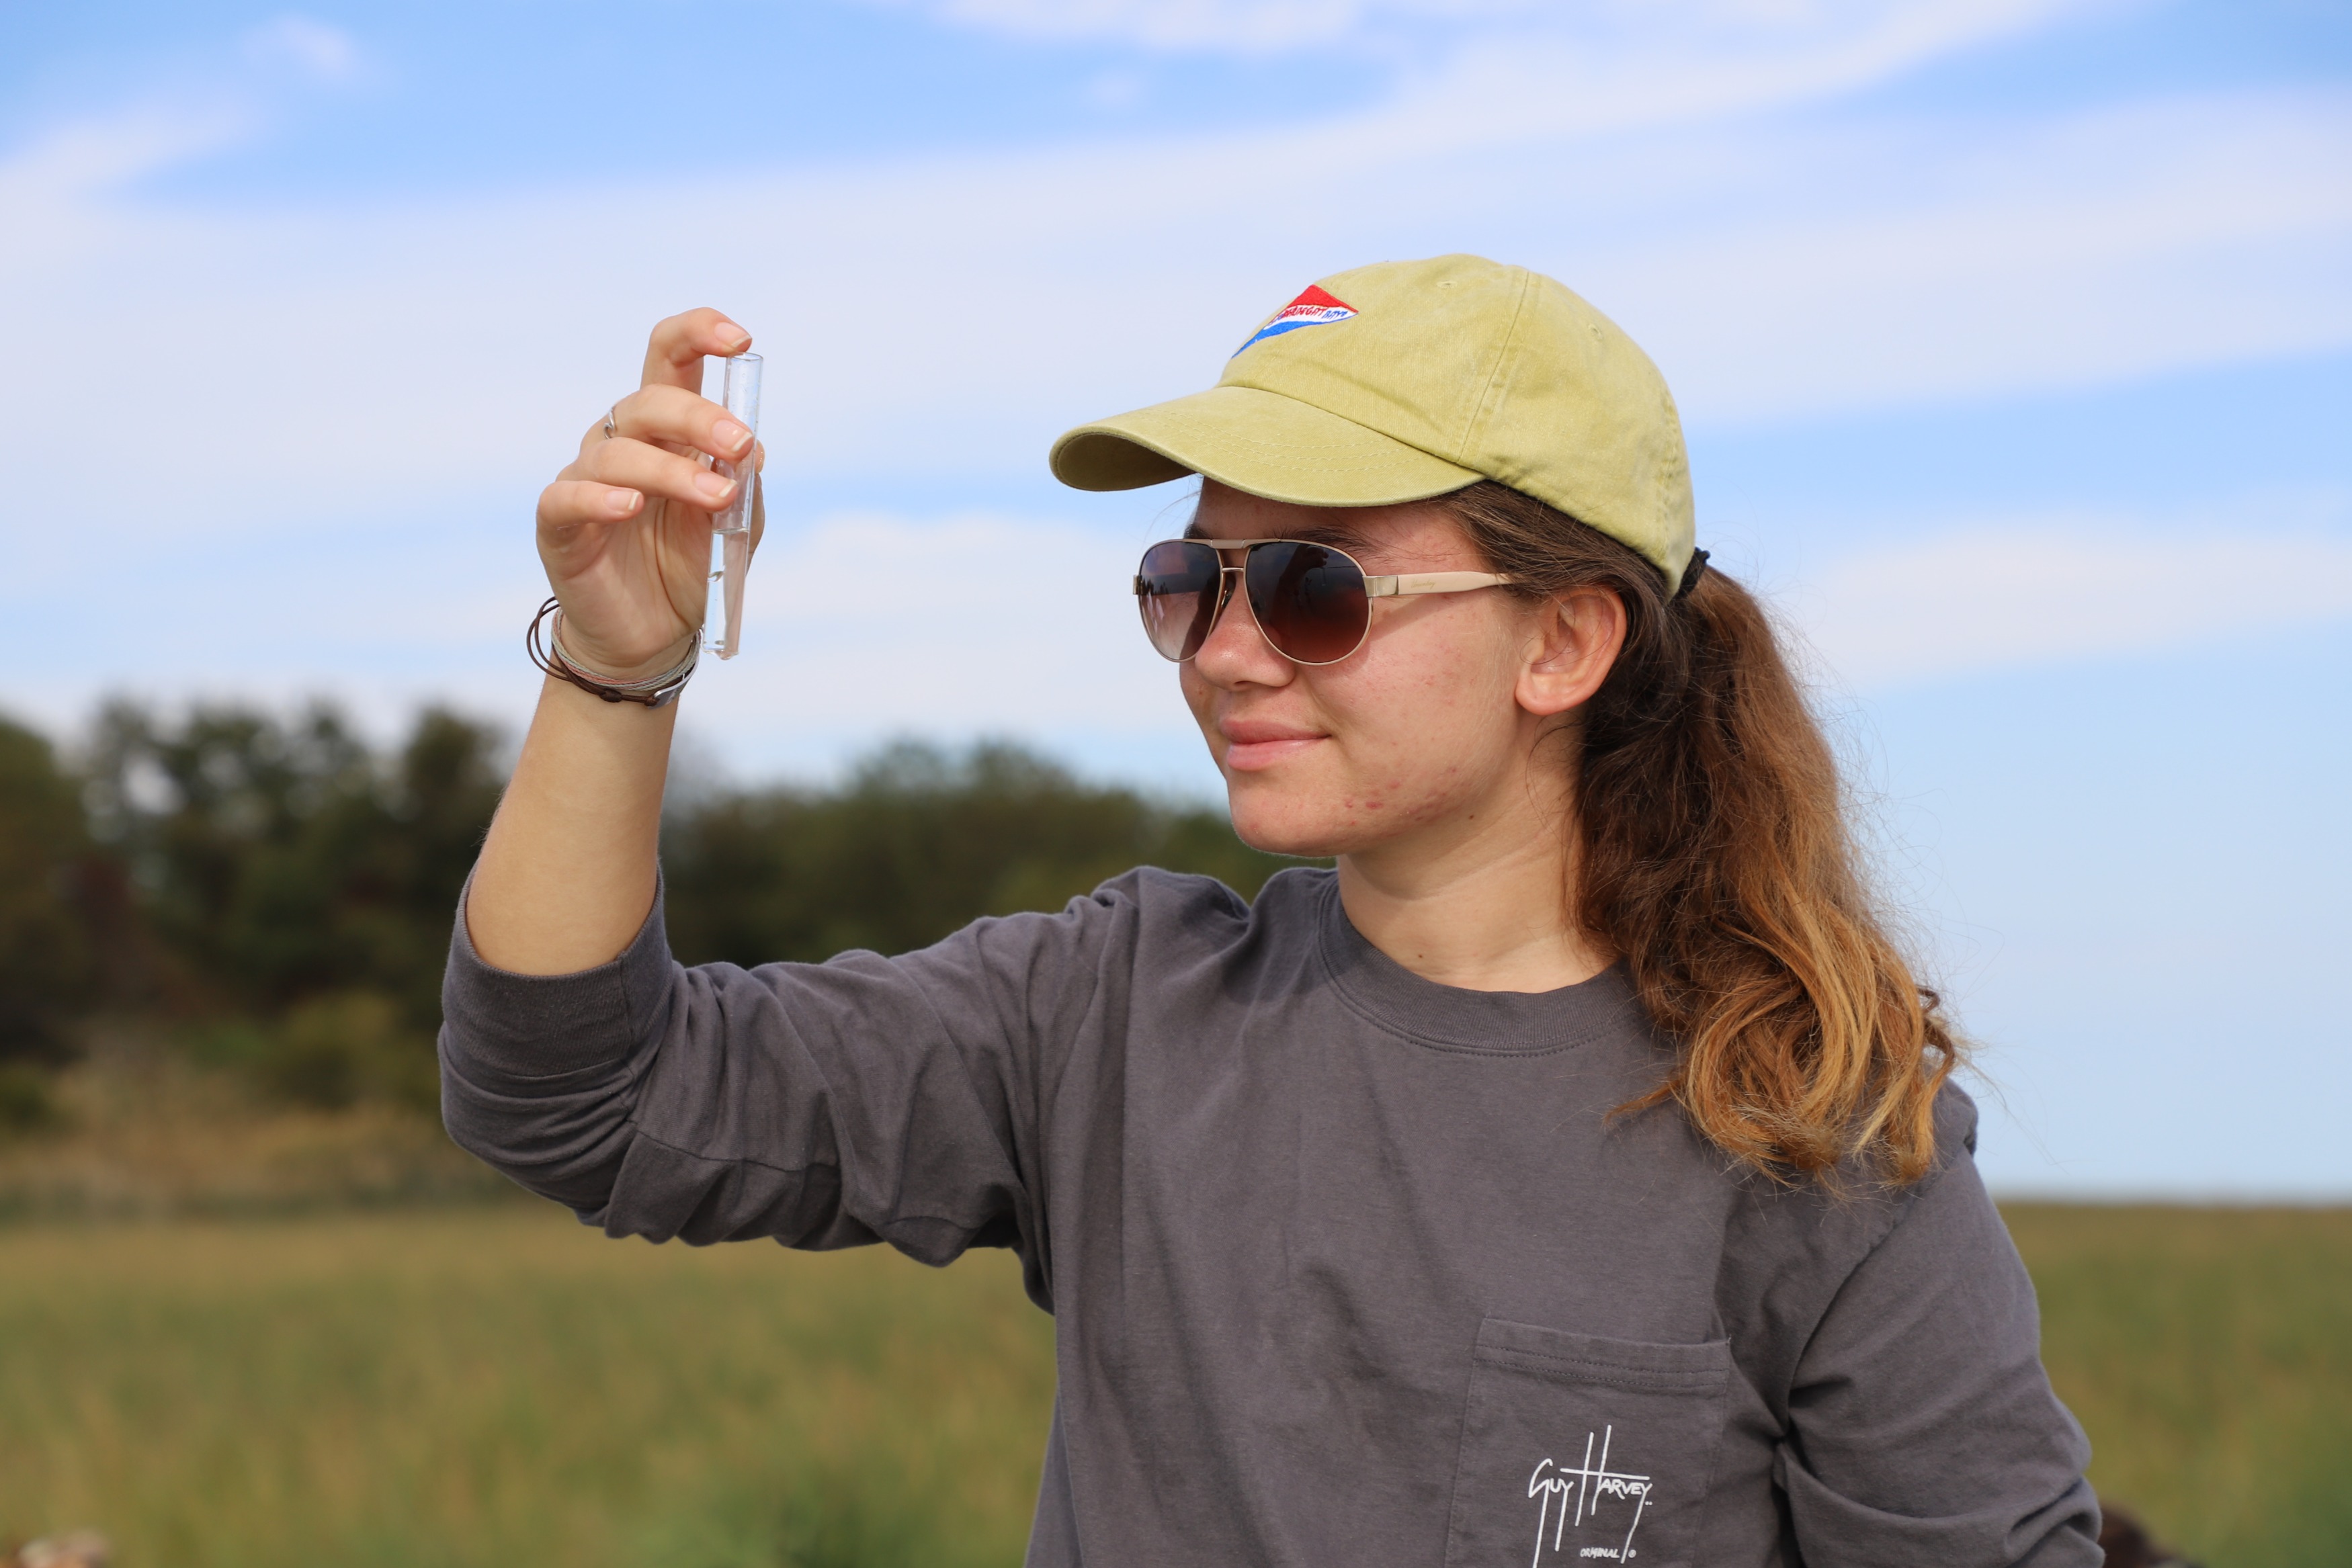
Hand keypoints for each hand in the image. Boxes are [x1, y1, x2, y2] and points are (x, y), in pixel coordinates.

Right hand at [535, 308, 767, 678]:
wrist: (654, 634)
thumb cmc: (690, 565)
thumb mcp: (735, 522)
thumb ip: (743, 482)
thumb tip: (750, 447)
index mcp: (666, 429)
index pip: (671, 357)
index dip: (699, 334)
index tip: (740, 339)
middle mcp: (622, 441)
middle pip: (648, 401)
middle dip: (699, 417)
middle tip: (740, 444)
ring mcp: (585, 478)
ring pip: (618, 453)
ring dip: (671, 471)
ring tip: (715, 498)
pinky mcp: (558, 523)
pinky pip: (569, 497)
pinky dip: (600, 498)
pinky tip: (630, 506)